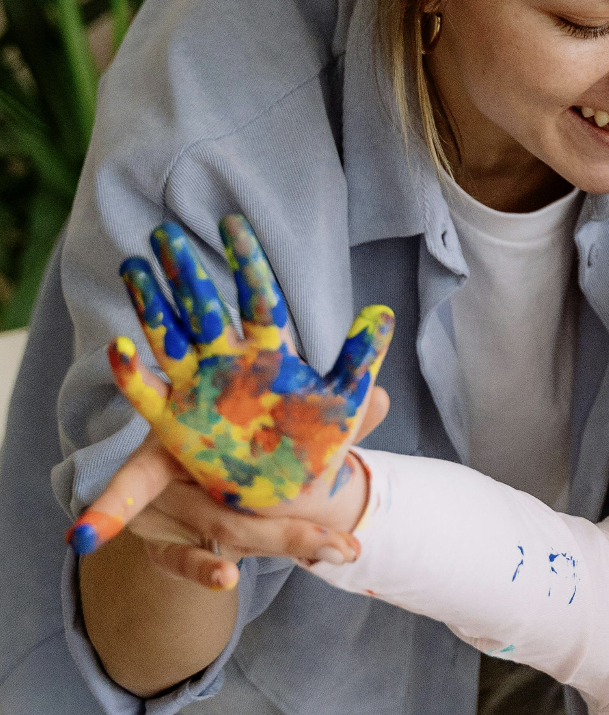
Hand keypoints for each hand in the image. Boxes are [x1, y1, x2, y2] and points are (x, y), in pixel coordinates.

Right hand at [68, 214, 394, 563]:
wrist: (294, 492)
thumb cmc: (319, 444)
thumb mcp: (346, 402)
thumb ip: (360, 358)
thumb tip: (382, 312)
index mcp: (271, 352)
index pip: (258, 298)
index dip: (247, 262)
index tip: (232, 222)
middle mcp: (230, 361)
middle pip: (204, 308)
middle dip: (185, 272)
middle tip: (165, 232)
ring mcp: (200, 387)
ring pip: (170, 337)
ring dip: (151, 305)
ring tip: (133, 266)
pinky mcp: (175, 420)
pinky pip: (148, 394)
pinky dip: (133, 374)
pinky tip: (120, 346)